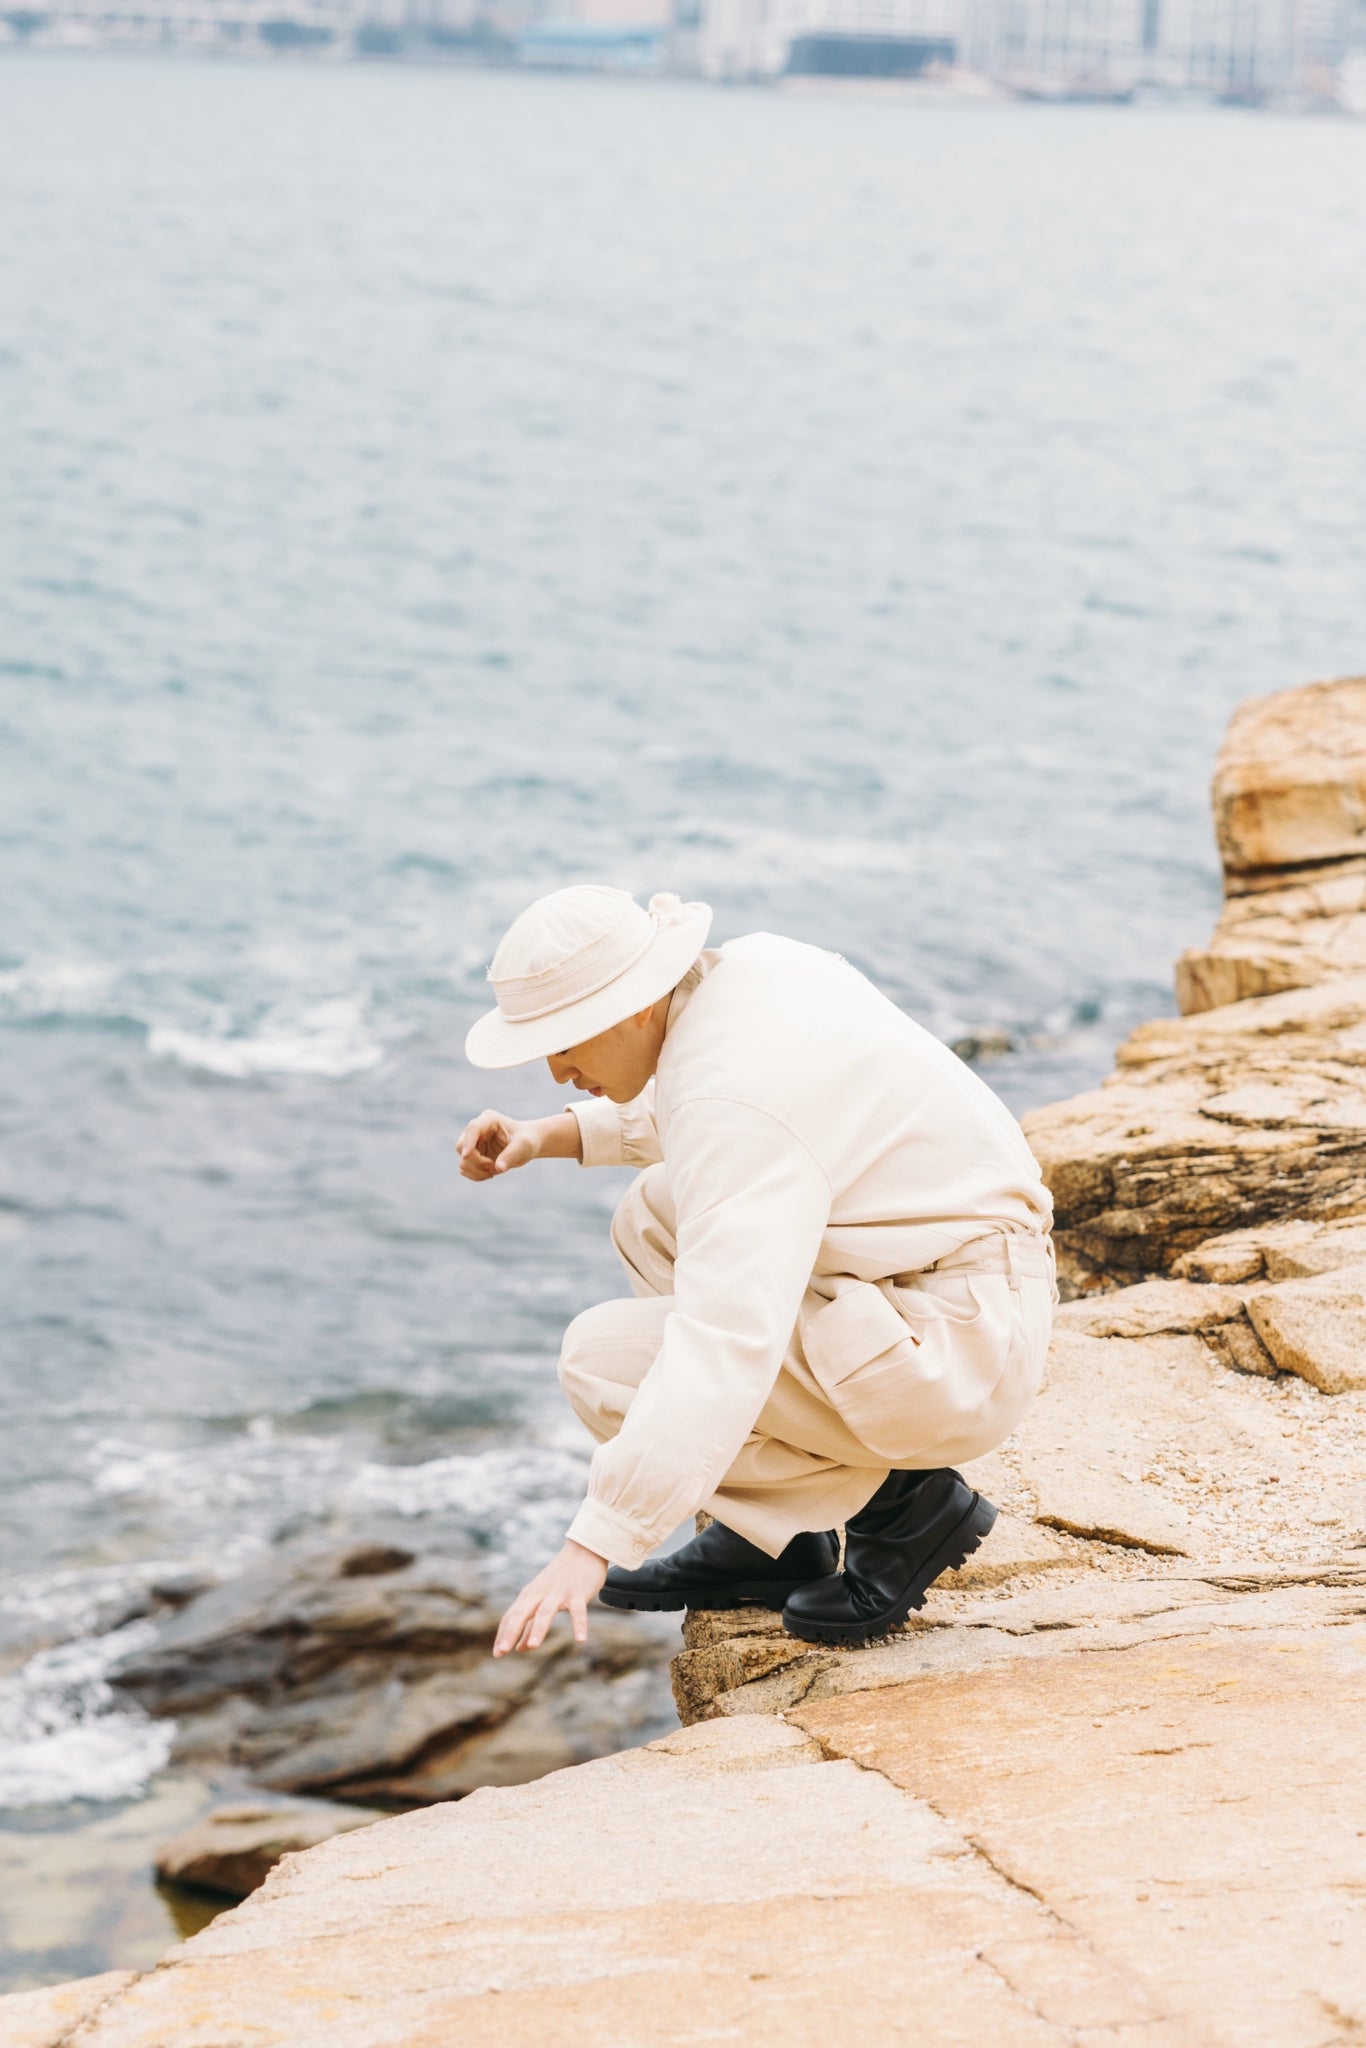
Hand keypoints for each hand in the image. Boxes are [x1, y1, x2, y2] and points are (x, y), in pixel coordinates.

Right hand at [456, 1109, 540, 1180]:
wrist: (527, 1145)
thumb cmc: (527, 1140)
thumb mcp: (524, 1145)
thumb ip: (512, 1155)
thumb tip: (499, 1168)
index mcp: (489, 1119)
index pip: (473, 1128)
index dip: (468, 1142)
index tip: (467, 1155)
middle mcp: (477, 1130)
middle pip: (462, 1146)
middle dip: (476, 1161)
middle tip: (493, 1167)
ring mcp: (472, 1143)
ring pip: (462, 1160)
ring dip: (476, 1171)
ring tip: (495, 1170)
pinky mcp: (472, 1155)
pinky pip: (465, 1169)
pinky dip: (475, 1175)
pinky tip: (490, 1173)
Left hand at [493, 1540, 608, 1655]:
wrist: (583, 1551)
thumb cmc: (560, 1579)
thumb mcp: (542, 1600)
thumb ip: (530, 1625)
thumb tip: (519, 1649)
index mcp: (530, 1595)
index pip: (512, 1616)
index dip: (504, 1634)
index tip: (497, 1654)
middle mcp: (541, 1593)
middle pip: (523, 1613)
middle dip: (511, 1631)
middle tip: (503, 1651)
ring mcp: (559, 1592)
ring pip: (546, 1611)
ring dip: (538, 1628)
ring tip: (532, 1646)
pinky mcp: (578, 1593)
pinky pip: (578, 1611)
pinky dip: (579, 1625)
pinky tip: (580, 1640)